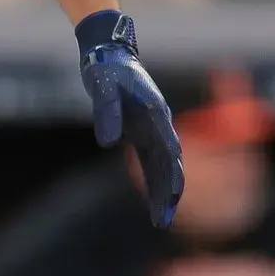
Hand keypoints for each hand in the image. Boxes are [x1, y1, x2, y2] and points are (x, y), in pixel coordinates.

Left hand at [77, 10, 183, 227]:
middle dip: (169, 193)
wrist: (109, 54)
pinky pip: (150, 163)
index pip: (168, 150)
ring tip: (161, 219)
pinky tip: (152, 201)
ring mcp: (151, 130)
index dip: (171, 174)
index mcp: (155, 113)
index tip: (171, 196)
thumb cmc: (107, 68)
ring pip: (162, 167)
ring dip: (163, 192)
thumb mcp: (103, 87)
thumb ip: (106, 112)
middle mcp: (158, 124)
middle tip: (163, 221)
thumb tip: (108, 143)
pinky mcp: (140, 134)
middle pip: (169, 164)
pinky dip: (153, 181)